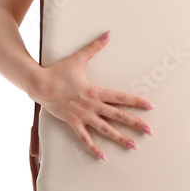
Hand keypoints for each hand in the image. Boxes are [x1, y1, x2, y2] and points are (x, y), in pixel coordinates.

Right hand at [31, 31, 152, 160]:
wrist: (39, 85)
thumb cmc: (59, 72)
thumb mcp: (78, 59)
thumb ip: (95, 47)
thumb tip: (108, 34)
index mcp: (95, 91)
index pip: (121, 97)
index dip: (136, 102)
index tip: (150, 107)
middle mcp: (92, 106)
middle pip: (118, 116)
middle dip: (135, 123)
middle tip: (149, 131)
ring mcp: (83, 116)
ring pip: (105, 130)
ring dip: (119, 138)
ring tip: (133, 146)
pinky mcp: (73, 123)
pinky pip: (85, 138)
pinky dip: (93, 148)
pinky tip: (103, 157)